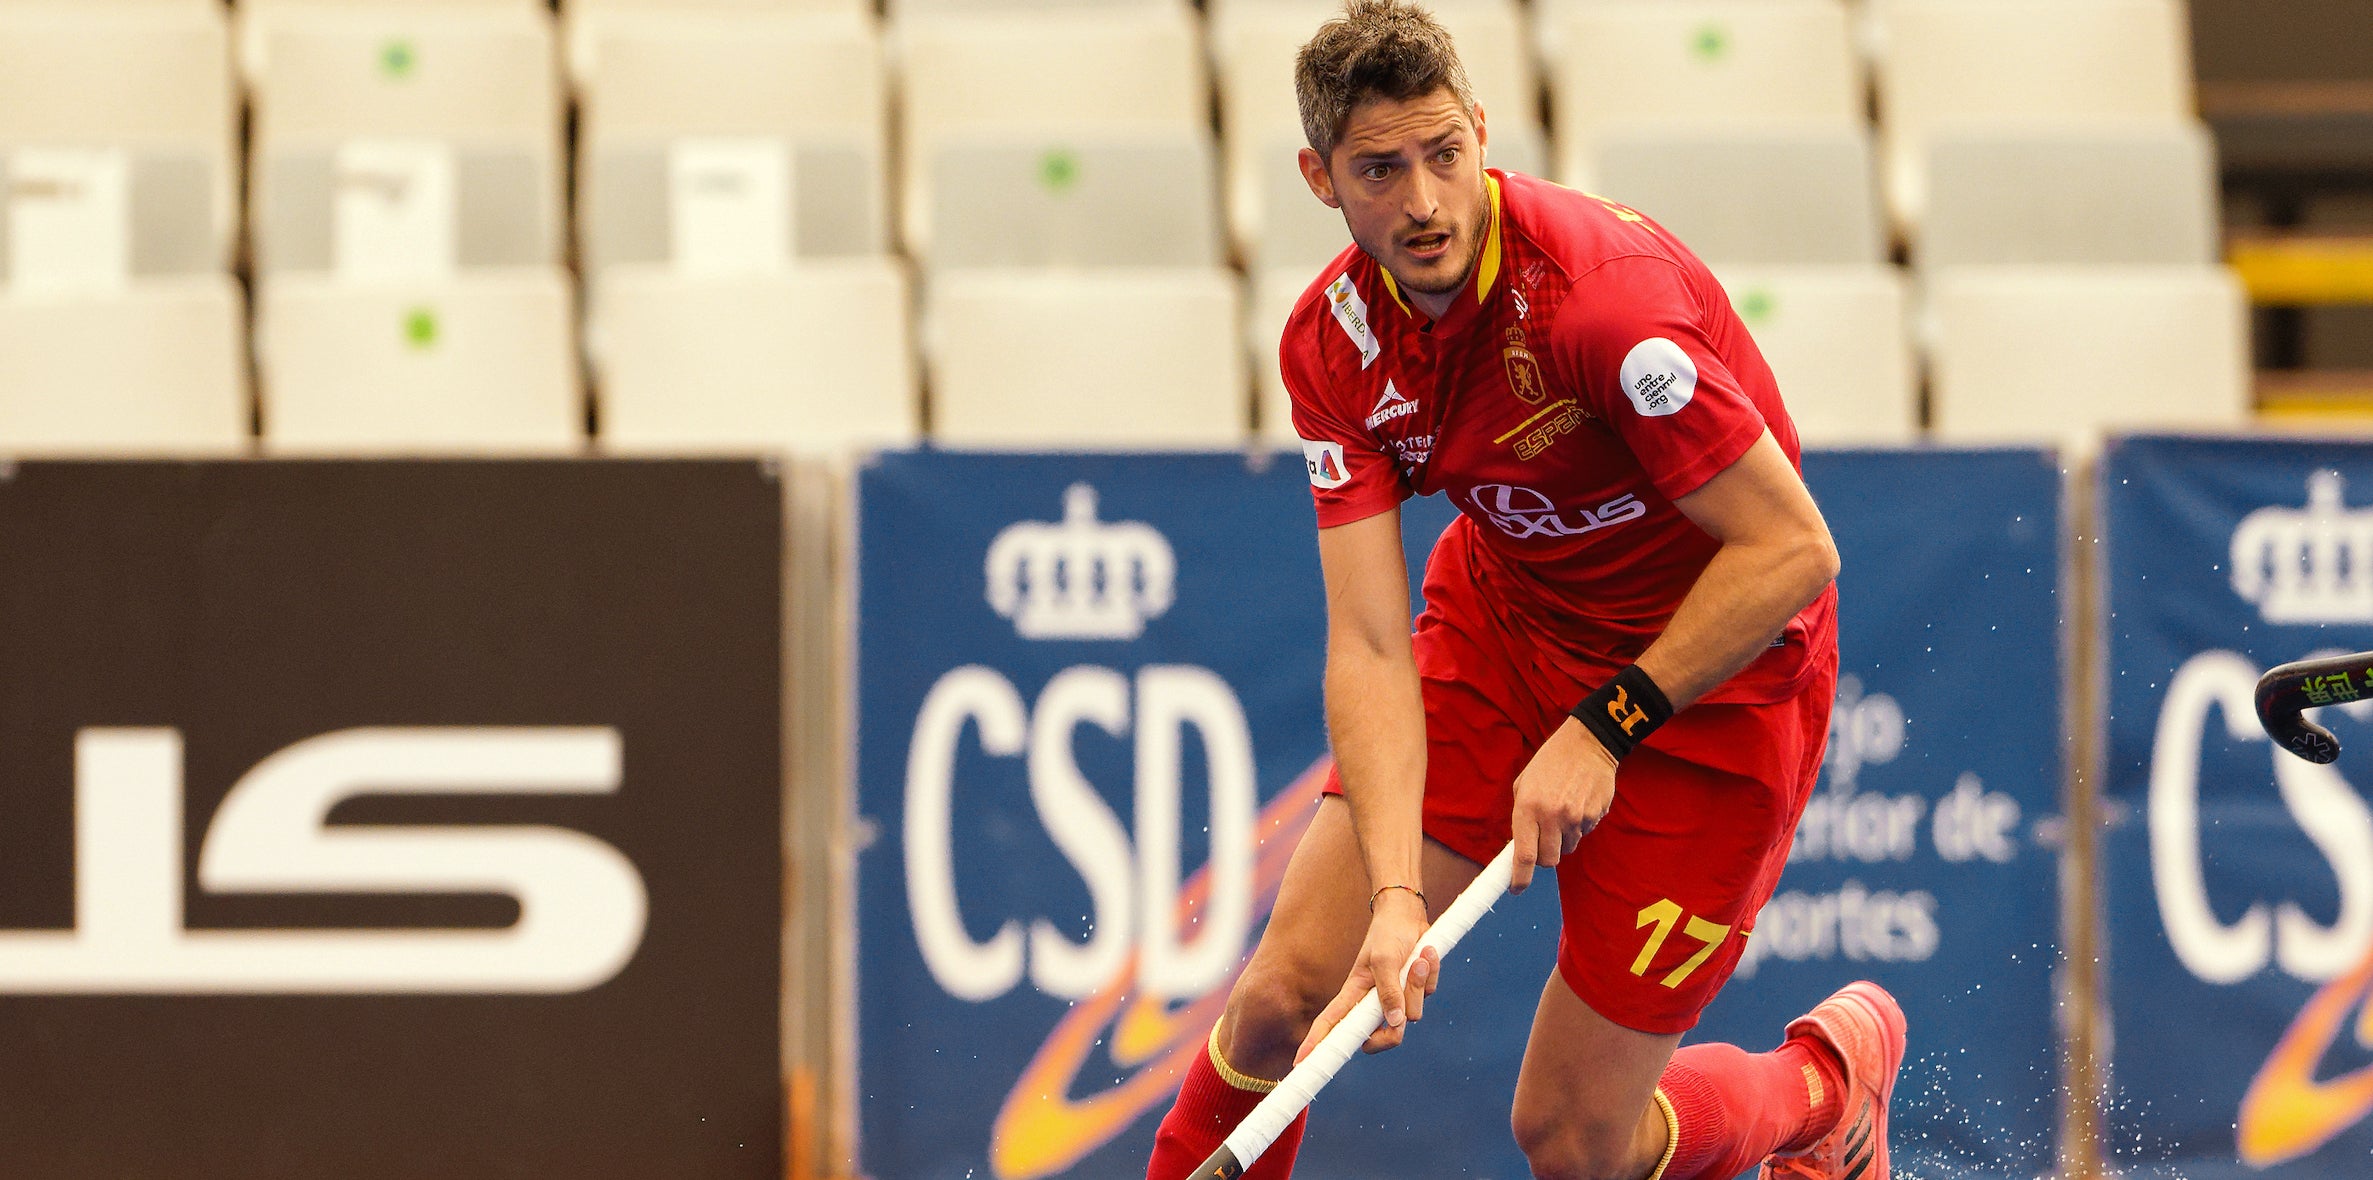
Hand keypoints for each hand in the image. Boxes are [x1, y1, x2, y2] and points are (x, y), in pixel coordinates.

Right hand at [1295, 890, 1438, 1060]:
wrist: (1409, 915)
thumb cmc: (1387, 934)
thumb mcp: (1384, 960)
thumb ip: (1389, 992)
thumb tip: (1396, 1022)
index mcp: (1353, 995)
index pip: (1329, 1024)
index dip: (1315, 1045)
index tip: (1300, 1064)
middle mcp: (1373, 1003)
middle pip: (1381, 1039)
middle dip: (1393, 1032)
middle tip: (1398, 1019)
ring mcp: (1395, 999)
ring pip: (1411, 1015)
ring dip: (1417, 985)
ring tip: (1417, 958)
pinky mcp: (1414, 991)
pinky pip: (1427, 995)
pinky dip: (1430, 975)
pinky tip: (1425, 954)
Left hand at [1509, 718, 1618, 892]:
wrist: (1587, 744)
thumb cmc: (1550, 763)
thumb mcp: (1524, 784)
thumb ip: (1521, 816)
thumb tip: (1520, 847)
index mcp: (1527, 808)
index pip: (1524, 856)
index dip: (1519, 878)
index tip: (1516, 888)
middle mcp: (1551, 816)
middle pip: (1548, 861)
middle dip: (1544, 857)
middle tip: (1543, 840)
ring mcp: (1575, 818)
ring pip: (1567, 848)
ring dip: (1563, 839)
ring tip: (1563, 811)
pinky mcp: (1594, 816)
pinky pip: (1584, 833)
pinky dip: (1579, 826)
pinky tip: (1578, 803)